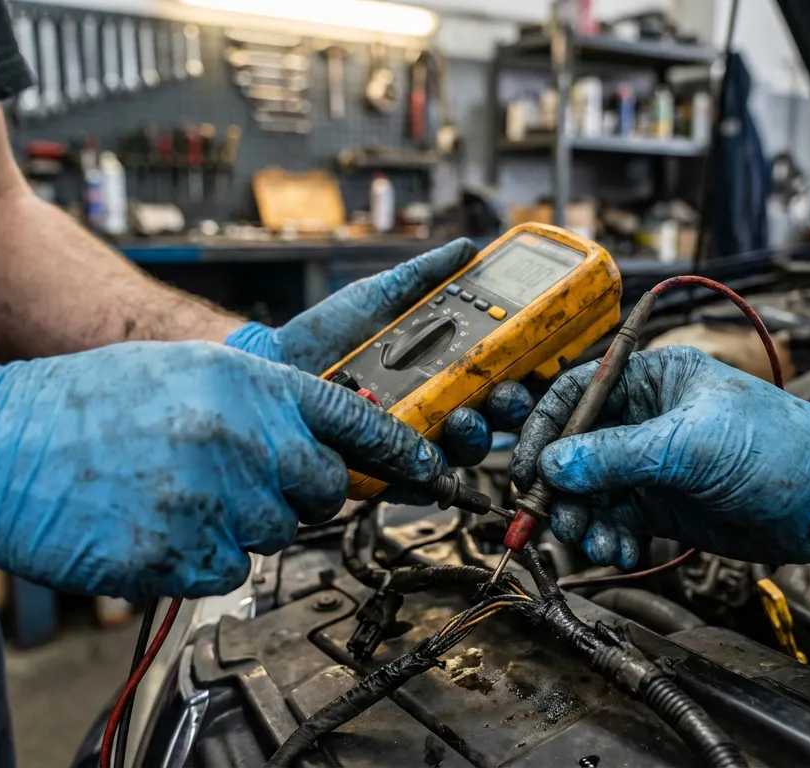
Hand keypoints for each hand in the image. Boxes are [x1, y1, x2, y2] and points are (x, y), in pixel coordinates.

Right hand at [0, 342, 445, 598]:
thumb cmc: (84, 407)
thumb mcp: (184, 372)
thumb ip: (258, 400)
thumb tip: (319, 438)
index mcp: (243, 381)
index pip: (350, 417)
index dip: (397, 447)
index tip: (428, 467)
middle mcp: (240, 436)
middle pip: (323, 488)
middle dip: (299, 493)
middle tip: (244, 481)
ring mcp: (213, 498)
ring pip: (276, 533)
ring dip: (239, 524)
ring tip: (176, 492)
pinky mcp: (183, 555)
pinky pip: (230, 572)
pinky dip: (202, 559)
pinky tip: (156, 525)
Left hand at [225, 239, 532, 470]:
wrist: (275, 367)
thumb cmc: (325, 335)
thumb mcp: (377, 297)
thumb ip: (422, 276)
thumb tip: (466, 247)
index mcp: (442, 367)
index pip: (496, 373)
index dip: (522, 371)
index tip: (535, 362)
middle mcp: (434, 406)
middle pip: (490, 414)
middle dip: (508, 407)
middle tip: (507, 393)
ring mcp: (411, 440)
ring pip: (462, 450)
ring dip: (475, 437)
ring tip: (463, 419)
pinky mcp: (384, 472)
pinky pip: (418, 483)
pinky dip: (431, 477)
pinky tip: (432, 462)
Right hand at [510, 346, 809, 568]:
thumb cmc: (781, 448)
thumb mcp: (692, 445)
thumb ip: (618, 456)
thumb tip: (555, 465)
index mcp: (653, 379)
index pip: (576, 393)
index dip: (545, 429)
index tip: (527, 468)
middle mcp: (647, 418)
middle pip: (575, 449)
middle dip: (562, 488)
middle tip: (556, 518)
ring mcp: (653, 463)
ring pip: (591, 491)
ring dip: (585, 520)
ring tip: (599, 541)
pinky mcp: (664, 503)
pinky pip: (615, 520)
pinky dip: (609, 538)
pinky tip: (621, 549)